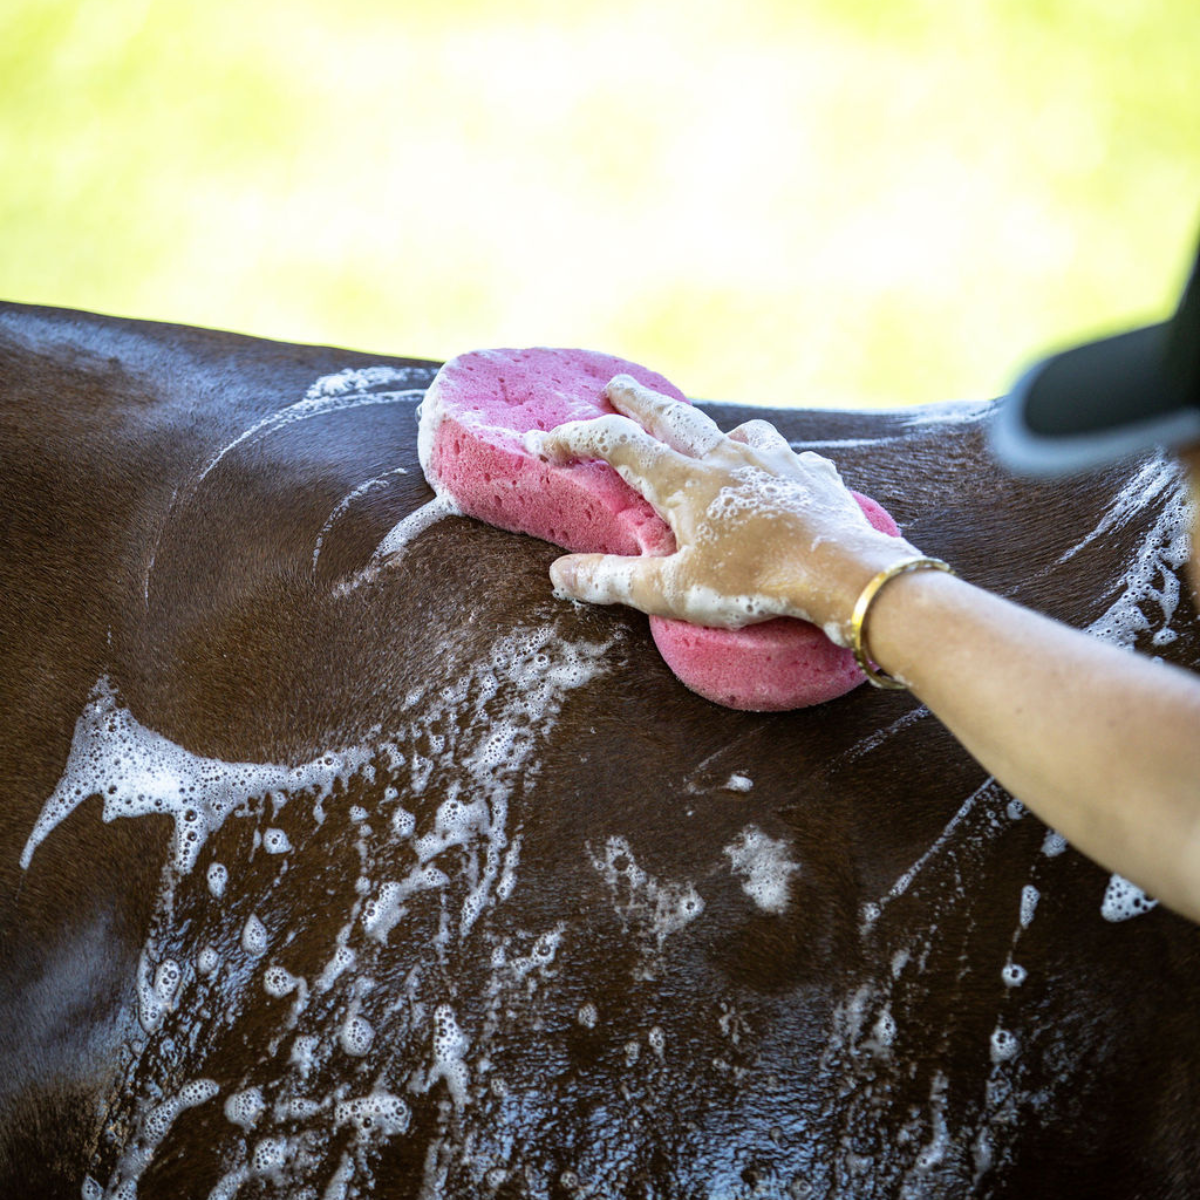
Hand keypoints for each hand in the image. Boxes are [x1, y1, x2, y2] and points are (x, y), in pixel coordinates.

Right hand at [532, 375, 919, 641]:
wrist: (840, 573)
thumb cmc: (752, 584)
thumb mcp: (673, 591)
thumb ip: (614, 580)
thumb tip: (559, 575)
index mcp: (685, 481)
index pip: (618, 445)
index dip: (576, 438)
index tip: (545, 442)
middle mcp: (727, 457)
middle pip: (674, 417)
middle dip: (639, 401)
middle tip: (617, 386)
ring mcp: (777, 461)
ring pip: (742, 431)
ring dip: (718, 432)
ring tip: (715, 441)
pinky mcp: (816, 477)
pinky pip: (794, 461)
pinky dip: (779, 466)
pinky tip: (784, 480)